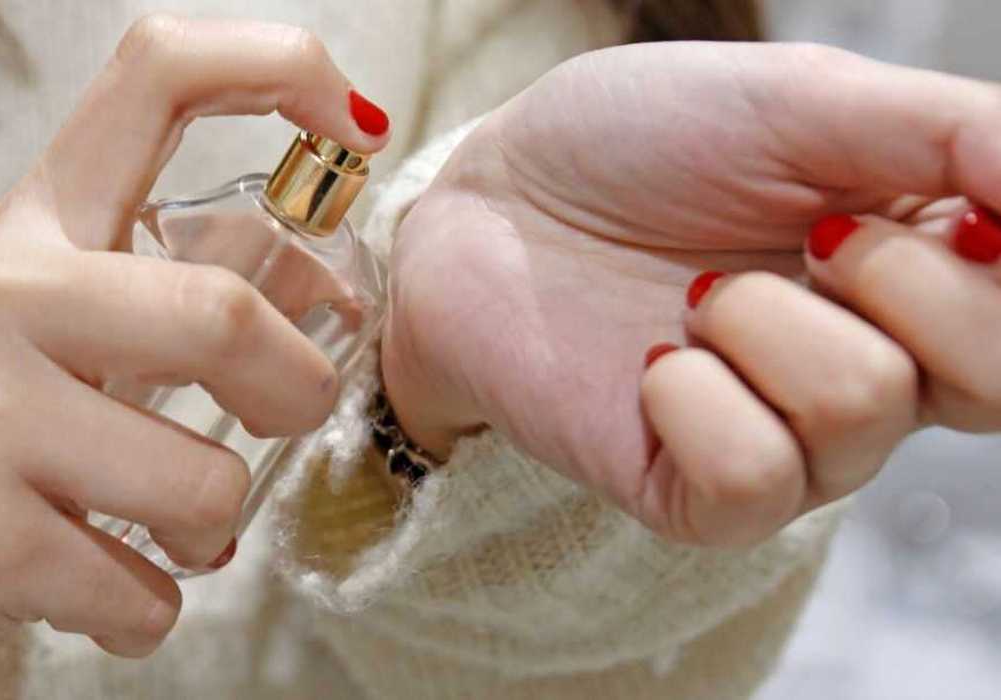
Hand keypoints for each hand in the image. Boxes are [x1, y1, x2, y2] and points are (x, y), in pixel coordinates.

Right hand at [0, 16, 387, 667]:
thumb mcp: (54, 312)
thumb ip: (182, 286)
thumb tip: (328, 287)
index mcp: (38, 225)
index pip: (158, 80)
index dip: (278, 69)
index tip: (352, 128)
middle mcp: (7, 299)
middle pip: (224, 317)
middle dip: (300, 387)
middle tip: (290, 413)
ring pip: (204, 484)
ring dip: (215, 523)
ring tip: (172, 525)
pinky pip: (146, 594)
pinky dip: (155, 606)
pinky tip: (115, 584)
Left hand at [382, 42, 1000, 544]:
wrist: (490, 203)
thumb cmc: (636, 143)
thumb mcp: (802, 103)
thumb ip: (953, 135)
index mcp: (924, 276)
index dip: (996, 267)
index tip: (944, 208)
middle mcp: (877, 372)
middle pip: (995, 379)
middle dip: (899, 277)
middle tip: (809, 236)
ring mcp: (790, 444)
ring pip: (859, 408)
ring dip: (760, 317)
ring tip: (693, 293)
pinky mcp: (698, 498)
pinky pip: (750, 473)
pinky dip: (691, 395)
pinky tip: (648, 362)